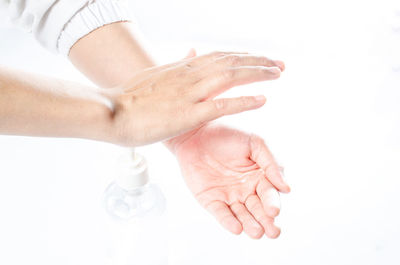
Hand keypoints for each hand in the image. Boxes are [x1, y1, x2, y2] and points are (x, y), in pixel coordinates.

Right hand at [103, 51, 283, 145]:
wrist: (110, 112)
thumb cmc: (128, 97)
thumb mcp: (154, 74)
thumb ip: (177, 65)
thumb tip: (191, 52)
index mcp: (182, 67)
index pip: (220, 56)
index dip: (243, 56)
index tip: (260, 58)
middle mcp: (189, 74)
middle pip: (232, 61)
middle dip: (259, 61)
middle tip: (279, 64)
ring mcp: (190, 93)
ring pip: (232, 76)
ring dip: (258, 73)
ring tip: (278, 74)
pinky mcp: (188, 113)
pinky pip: (223, 104)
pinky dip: (244, 101)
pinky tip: (262, 100)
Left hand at [166, 124, 289, 238]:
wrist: (197, 132)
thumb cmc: (228, 134)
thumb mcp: (255, 143)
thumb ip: (272, 163)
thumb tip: (286, 188)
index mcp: (259, 176)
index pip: (269, 194)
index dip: (272, 203)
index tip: (274, 211)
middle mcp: (246, 189)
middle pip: (258, 209)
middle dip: (266, 221)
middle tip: (273, 232)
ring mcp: (228, 196)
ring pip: (242, 215)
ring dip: (250, 225)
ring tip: (256, 232)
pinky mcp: (211, 200)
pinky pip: (221, 213)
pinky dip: (228, 222)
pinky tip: (237, 228)